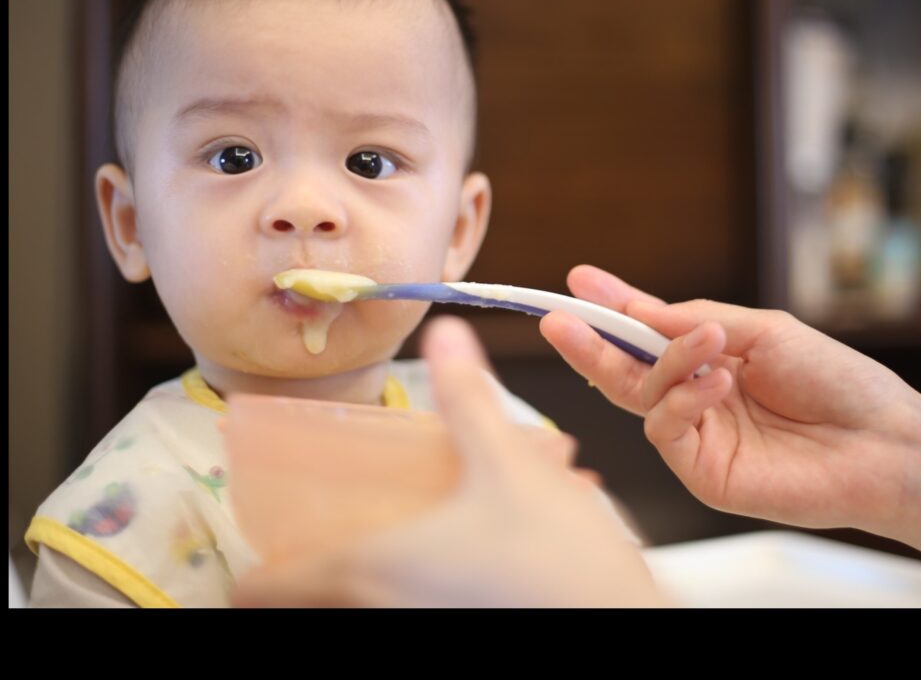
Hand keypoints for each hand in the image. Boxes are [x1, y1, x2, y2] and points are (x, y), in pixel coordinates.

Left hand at [233, 315, 666, 606]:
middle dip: (309, 577)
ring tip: (391, 546)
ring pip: (364, 610)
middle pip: (312, 606)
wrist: (622, 621)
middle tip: (324, 541)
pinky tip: (449, 567)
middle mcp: (387, 609)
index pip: (270, 589)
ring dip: (359, 585)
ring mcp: (425, 625)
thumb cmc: (559, 557)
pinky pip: (409, 612)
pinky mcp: (461, 629)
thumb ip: (468, 399)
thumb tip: (447, 335)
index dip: (254, 573)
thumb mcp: (508, 463)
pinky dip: (407, 593)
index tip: (256, 553)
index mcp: (376, 566)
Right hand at [540, 265, 920, 535]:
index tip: (578, 283)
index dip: (612, 310)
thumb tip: (639, 308)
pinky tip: (717, 384)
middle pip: (626, 372)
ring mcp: (698, 438)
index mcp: (712, 361)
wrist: (883, 442)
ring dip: (666, 363)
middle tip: (558, 320)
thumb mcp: (762, 331)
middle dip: (590, 343)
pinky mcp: (703, 472)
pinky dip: (682, 400)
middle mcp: (697, 399)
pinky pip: (664, 430)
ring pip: (643, 397)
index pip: (648, 336)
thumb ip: (695, 322)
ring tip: (706, 345)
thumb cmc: (836, 382)